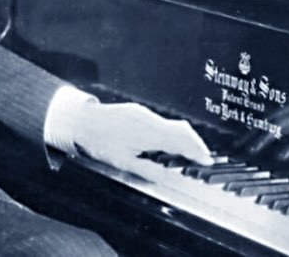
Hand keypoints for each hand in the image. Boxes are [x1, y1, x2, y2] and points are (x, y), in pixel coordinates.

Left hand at [72, 103, 213, 170]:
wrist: (81, 119)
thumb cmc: (100, 142)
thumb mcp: (123, 163)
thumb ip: (148, 170)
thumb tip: (167, 178)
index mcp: (149, 134)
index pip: (182, 141)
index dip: (197, 152)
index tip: (206, 160)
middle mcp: (150, 120)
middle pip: (182, 129)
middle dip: (196, 143)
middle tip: (202, 157)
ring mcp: (144, 113)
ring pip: (172, 124)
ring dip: (183, 137)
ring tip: (188, 152)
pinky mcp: (137, 110)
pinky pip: (161, 121)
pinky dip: (170, 131)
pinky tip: (167, 142)